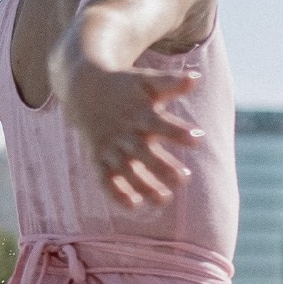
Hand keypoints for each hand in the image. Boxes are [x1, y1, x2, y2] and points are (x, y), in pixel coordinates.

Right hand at [60, 62, 202, 207]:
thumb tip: (196, 78)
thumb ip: (170, 82)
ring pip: (127, 171)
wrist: (85, 88)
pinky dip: (116, 193)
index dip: (178, 132)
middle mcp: (124, 133)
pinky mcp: (98, 159)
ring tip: (165, 199)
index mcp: (138, 113)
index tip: (198, 138)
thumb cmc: (124, 86)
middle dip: (163, 166)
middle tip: (184, 179)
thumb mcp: (146, 80)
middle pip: (144, 152)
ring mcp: (110, 148)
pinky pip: (105, 179)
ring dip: (144, 186)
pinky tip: (134, 205)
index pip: (160, 124)